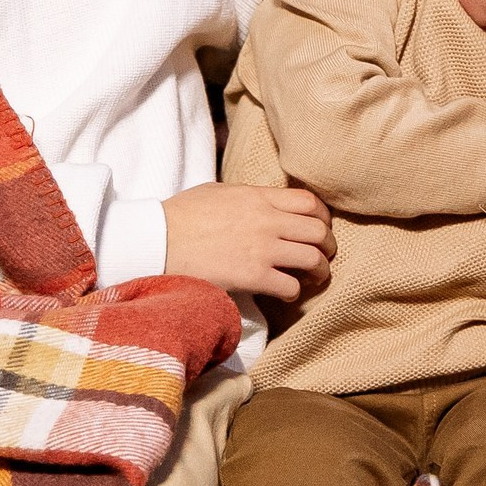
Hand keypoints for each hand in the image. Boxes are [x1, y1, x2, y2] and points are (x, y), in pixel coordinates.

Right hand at [161, 183, 333, 299]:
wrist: (157, 240)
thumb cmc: (180, 216)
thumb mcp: (217, 192)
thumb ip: (247, 196)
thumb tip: (262, 202)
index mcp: (258, 197)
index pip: (310, 202)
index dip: (324, 217)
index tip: (322, 228)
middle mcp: (267, 221)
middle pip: (319, 231)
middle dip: (328, 245)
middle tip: (324, 255)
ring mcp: (262, 249)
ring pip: (313, 259)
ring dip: (319, 271)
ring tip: (313, 278)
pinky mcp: (253, 277)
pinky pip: (291, 286)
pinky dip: (294, 292)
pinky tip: (286, 293)